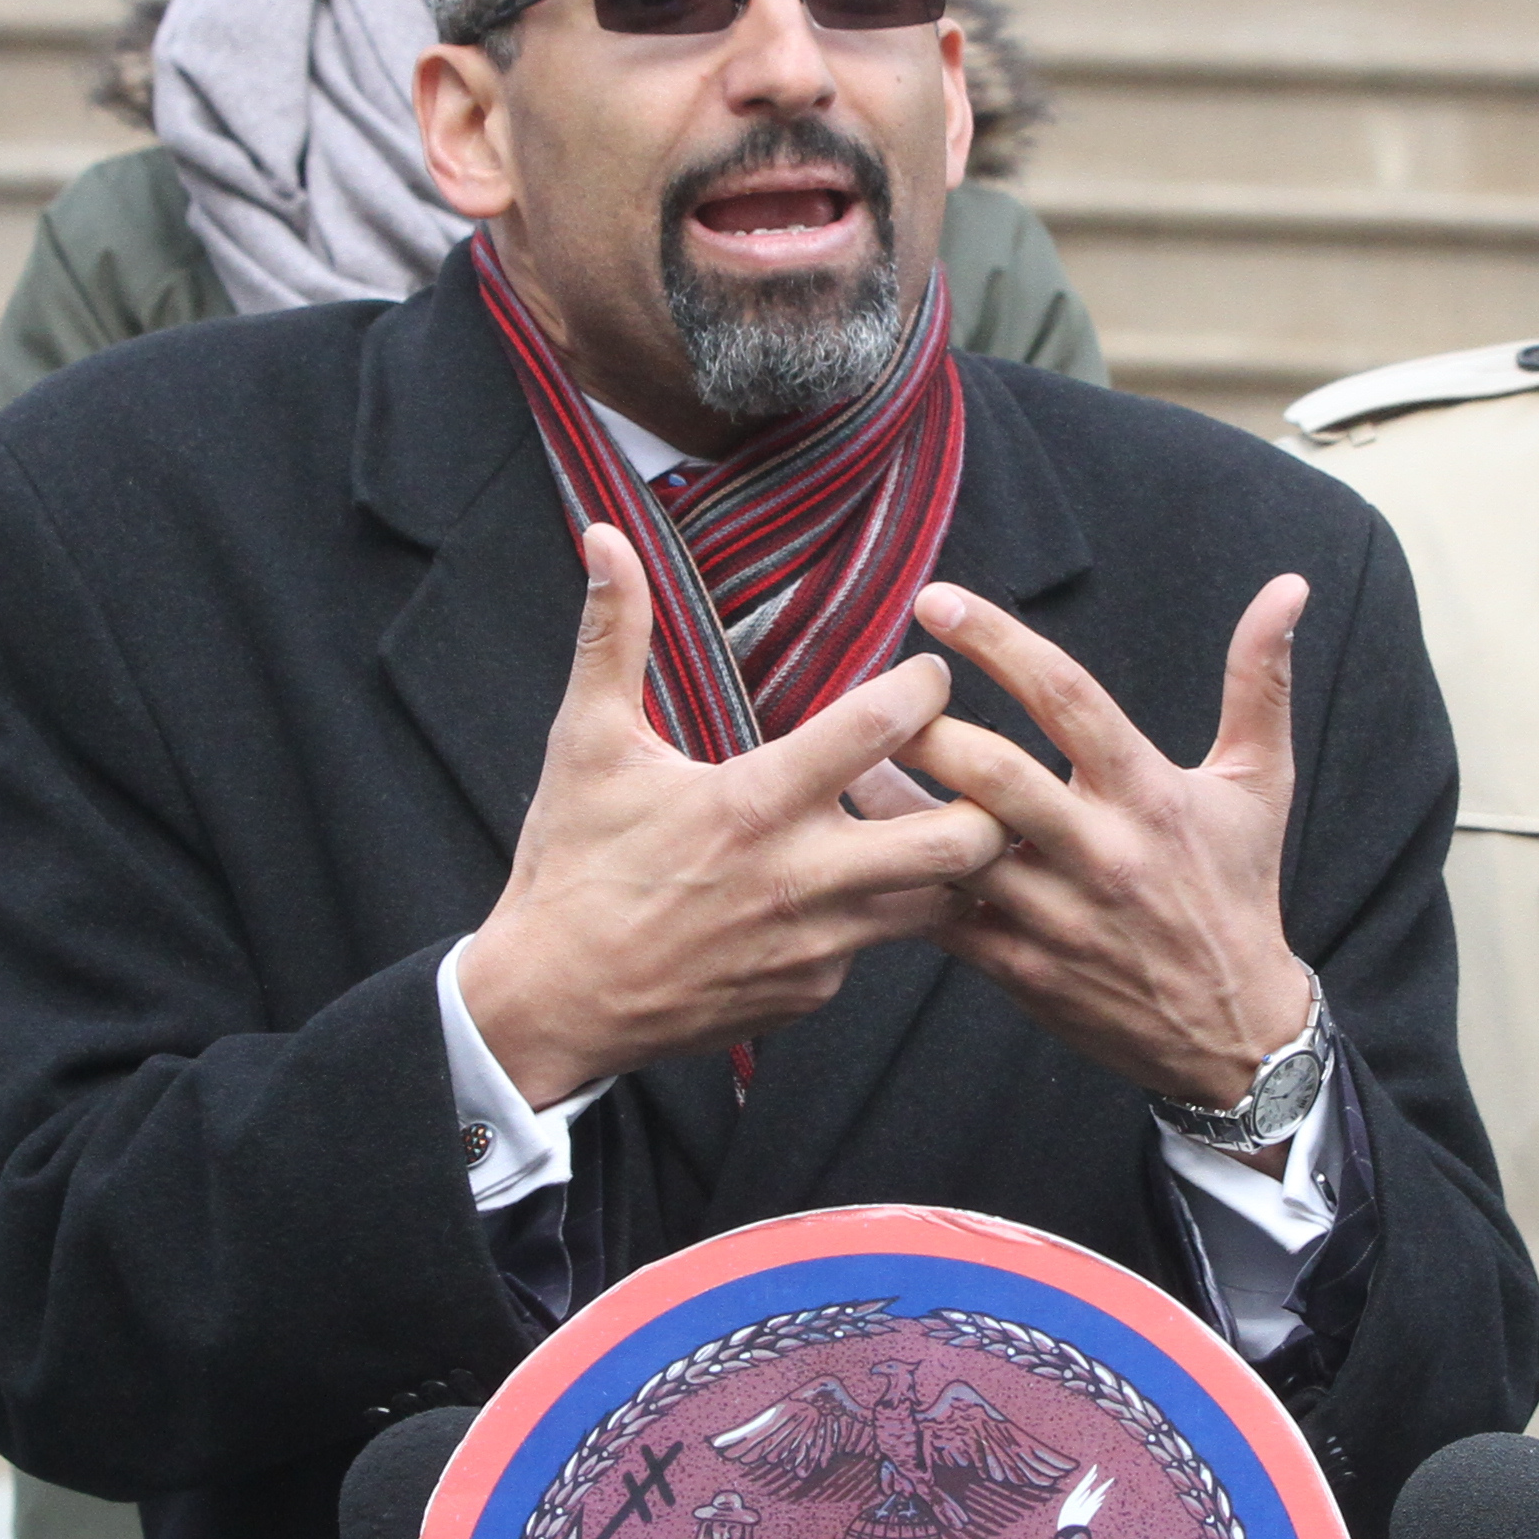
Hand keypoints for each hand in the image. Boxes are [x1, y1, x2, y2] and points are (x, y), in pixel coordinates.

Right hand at [454, 530, 1006, 1106]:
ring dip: (945, 860)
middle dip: (986, 795)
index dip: (925, 687)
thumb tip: (605, 535)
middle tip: (967, 762)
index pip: (884, 727)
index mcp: (756, 801)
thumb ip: (613, 635)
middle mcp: (804, 877)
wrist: (552, 1003)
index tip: (927, 675)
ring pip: (939, 902)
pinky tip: (844, 888)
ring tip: (925, 819)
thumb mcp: (587, 743)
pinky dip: (874, 913)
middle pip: (963, 839)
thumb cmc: (571, 864)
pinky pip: (873, 947)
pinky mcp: (813, 993)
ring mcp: (818, 946)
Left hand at [888, 576, 1310, 1117]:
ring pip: (951, 849)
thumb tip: (1289, 587)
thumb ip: (1260, 680)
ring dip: (891, 803)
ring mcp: (1055, 915)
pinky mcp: (1021, 969)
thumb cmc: (1239, 889)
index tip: (938, 601)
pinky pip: (939, 918)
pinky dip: (897, 879)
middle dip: (926, 728)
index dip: (998, 643)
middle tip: (878, 693)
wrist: (1233, 1032)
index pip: (1068, 697)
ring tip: (846, 762)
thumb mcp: (1259, 782)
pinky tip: (861, 846)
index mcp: (1149, 794)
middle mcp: (1100, 852)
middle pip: (994, 775)